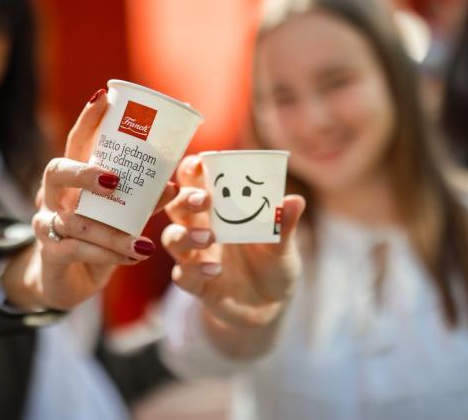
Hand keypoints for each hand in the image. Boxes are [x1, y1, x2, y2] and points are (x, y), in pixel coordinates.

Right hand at [5, 89, 177, 310]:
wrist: (68, 281)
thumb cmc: (97, 239)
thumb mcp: (120, 217)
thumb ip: (141, 200)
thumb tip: (173, 184)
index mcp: (72, 178)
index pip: (76, 142)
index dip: (88, 119)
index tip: (105, 97)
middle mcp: (53, 196)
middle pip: (56, 171)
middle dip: (84, 172)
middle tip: (114, 180)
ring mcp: (47, 225)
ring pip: (74, 221)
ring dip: (111, 232)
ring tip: (144, 242)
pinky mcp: (51, 255)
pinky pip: (77, 250)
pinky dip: (108, 254)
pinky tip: (133, 256)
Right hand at [162, 155, 304, 332]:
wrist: (270, 305)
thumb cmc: (272, 263)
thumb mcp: (283, 244)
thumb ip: (285, 224)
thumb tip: (295, 200)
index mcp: (218, 210)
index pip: (194, 183)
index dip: (190, 171)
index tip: (197, 162)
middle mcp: (200, 229)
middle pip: (177, 206)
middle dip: (184, 199)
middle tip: (204, 200)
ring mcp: (195, 257)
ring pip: (172, 239)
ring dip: (184, 235)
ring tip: (210, 238)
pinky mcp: (196, 284)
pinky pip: (183, 276)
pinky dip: (194, 272)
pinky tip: (215, 271)